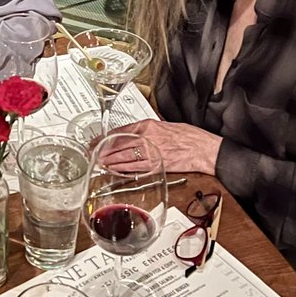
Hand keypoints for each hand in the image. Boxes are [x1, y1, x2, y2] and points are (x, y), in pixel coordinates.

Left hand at [101, 119, 220, 174]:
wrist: (203, 148)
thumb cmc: (188, 136)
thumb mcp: (164, 125)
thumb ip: (147, 129)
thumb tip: (134, 133)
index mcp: (148, 125)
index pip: (120, 131)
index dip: (105, 138)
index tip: (96, 141)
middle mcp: (147, 138)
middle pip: (118, 145)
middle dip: (103, 151)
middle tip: (92, 154)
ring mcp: (151, 153)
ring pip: (124, 158)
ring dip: (110, 161)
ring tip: (100, 164)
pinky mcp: (156, 166)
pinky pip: (135, 169)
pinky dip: (123, 170)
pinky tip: (115, 171)